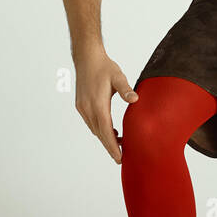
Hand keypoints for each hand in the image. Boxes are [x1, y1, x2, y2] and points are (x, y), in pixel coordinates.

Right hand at [73, 47, 139, 163]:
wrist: (86, 58)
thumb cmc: (104, 67)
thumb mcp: (118, 76)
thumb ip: (126, 89)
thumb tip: (135, 99)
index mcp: (98, 104)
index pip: (106, 130)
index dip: (112, 146)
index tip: (119, 157)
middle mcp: (88, 108)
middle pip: (100, 134)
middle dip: (110, 146)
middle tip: (121, 158)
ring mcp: (83, 108)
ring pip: (95, 129)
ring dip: (105, 137)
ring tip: (120, 142)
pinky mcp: (81, 105)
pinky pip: (91, 122)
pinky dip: (100, 129)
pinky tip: (111, 129)